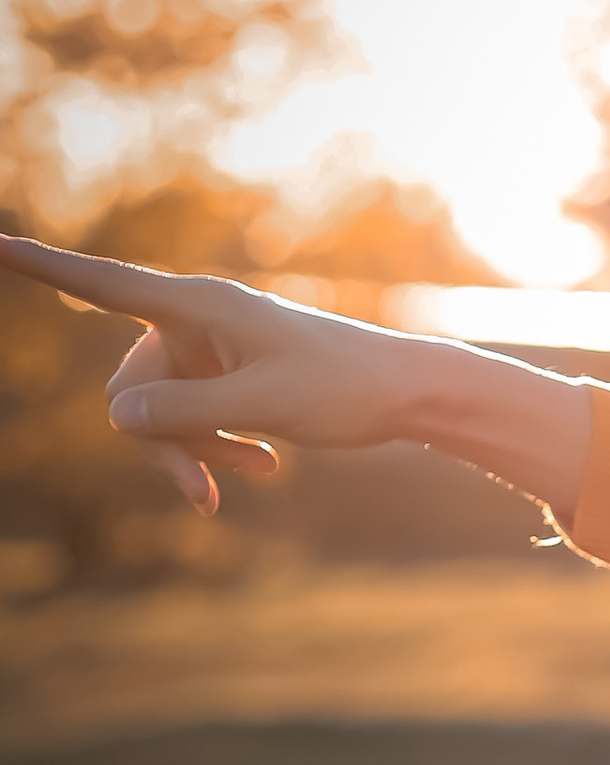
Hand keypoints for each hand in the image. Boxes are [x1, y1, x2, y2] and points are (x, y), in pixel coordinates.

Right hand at [0, 233, 587, 515]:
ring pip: (163, 411)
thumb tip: (118, 413)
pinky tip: (267, 472)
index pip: (104, 284)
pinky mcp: (231, 374)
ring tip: (256, 477)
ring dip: (197, 451)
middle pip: (131, 387)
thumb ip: (186, 413)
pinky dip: (222, 445)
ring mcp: (213, 348)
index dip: (45, 267)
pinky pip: (197, 415)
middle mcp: (197, 319)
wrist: (409, 393)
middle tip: (203, 497)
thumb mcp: (263, 408)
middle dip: (161, 444)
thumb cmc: (345, 390)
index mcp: (200, 305)